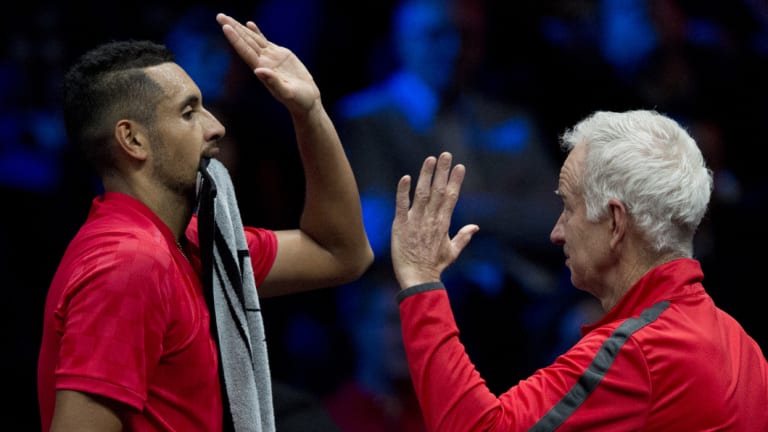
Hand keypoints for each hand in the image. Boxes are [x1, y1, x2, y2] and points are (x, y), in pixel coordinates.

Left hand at [216, 13, 319, 114]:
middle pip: (245, 41)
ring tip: (227, 17)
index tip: (225, 27)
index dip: (235, 39)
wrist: (306, 101)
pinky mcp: (279, 55)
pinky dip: (256, 32)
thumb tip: (258, 71)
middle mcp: (263, 62)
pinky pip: (265, 41)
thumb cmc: (297, 100)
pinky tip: (249, 24)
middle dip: (233, 28)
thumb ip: (272, 82)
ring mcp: (270, 57)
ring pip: (253, 39)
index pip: (245, 51)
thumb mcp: (286, 92)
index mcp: (262, 70)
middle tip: (219, 16)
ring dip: (240, 28)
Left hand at [391, 152, 478, 287]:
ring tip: (430, 159)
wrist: (417, 278)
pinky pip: (401, 205)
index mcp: (444, 223)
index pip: (452, 197)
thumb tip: (475, 226)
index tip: (460, 166)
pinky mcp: (400, 225)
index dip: (456, 180)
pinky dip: (403, 191)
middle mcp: (431, 219)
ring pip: (422, 193)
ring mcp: (415, 221)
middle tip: (446, 154)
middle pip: (439, 191)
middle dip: (443, 171)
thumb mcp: (452, 252)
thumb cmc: (434, 266)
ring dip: (426, 175)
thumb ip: (464, 237)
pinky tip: (406, 177)